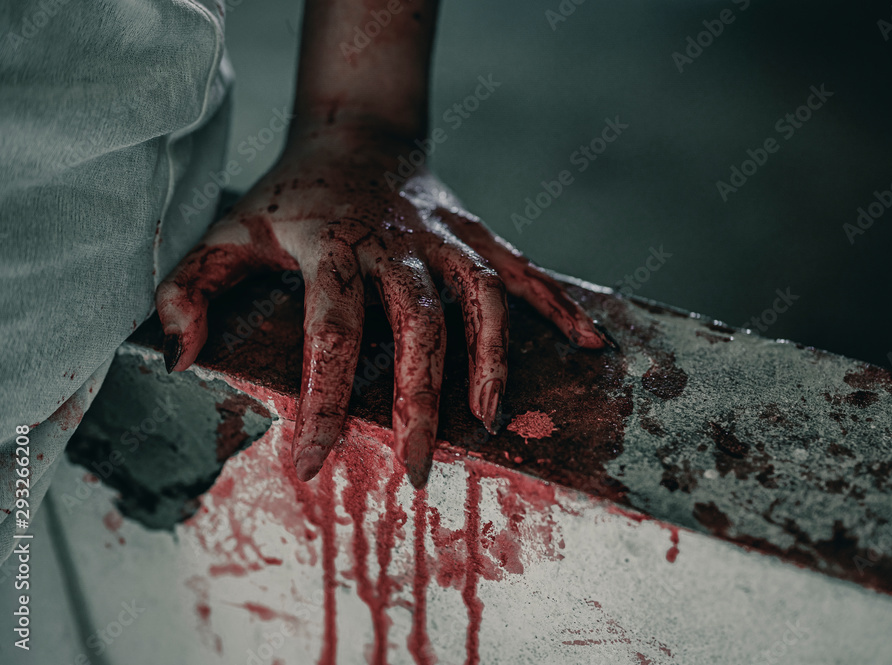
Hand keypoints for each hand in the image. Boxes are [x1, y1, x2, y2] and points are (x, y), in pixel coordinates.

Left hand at [156, 122, 610, 486]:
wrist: (355, 130)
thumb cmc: (289, 195)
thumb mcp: (226, 232)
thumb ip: (189, 292)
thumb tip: (178, 360)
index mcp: (330, 246)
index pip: (331, 331)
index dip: (325, 401)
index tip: (315, 463)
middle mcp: (395, 242)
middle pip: (418, 327)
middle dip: (419, 403)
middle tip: (415, 468)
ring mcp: (444, 236)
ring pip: (481, 299)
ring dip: (492, 361)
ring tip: (489, 422)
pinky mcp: (476, 234)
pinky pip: (524, 270)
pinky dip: (559, 305)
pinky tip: (588, 343)